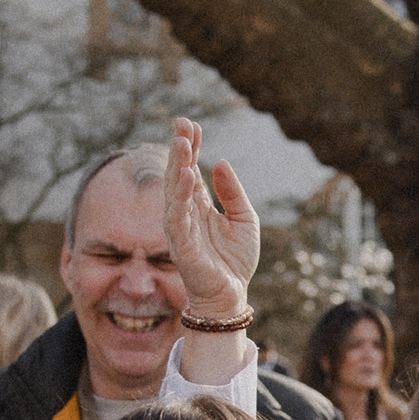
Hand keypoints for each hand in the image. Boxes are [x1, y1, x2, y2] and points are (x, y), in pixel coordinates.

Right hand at [165, 117, 258, 321]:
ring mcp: (181, 229)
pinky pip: (177, 217)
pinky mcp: (181, 246)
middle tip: (182, 124)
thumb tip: (219, 162)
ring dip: (176, 166)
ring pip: (174, 192)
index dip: (191, 147)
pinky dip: (179, 196)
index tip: (190, 124)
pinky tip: (186, 176)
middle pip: (178, 175)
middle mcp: (186, 213)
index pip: (191, 169)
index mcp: (199, 205)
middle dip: (179, 149)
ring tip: (182, 144)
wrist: (233, 296)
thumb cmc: (236, 260)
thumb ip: (232, 192)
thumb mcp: (244, 219)